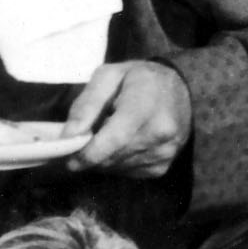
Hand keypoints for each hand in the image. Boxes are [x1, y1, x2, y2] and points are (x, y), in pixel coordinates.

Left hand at [65, 60, 191, 177]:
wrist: (178, 89)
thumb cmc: (138, 79)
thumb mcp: (108, 76)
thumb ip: (87, 104)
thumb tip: (69, 135)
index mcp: (145, 105)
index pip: (115, 139)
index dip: (89, 154)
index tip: (69, 159)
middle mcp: (160, 132)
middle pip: (113, 157)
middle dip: (91, 156)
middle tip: (81, 144)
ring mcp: (165, 151)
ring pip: (119, 167)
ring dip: (103, 160)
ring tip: (104, 139)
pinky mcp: (163, 165)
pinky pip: (130, 172)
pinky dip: (118, 163)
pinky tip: (120, 146)